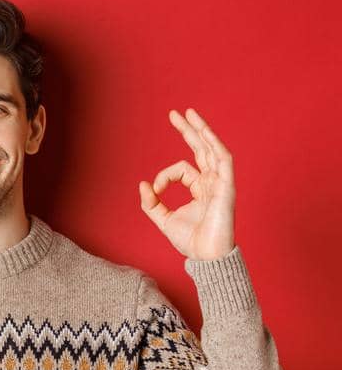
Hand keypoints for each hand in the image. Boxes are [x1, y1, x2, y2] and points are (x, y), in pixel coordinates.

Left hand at [138, 108, 235, 260]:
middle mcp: (212, 182)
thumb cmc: (190, 240)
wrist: (206, 256)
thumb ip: (151, 203)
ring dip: (202, 130)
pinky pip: (223, 161)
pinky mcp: (227, 187)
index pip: (181, 169)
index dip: (163, 177)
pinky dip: (214, 146)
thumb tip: (143, 184)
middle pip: (201, 148)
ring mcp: (221, 183)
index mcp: (200, 188)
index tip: (154, 190)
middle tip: (176, 113)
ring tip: (189, 113)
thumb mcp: (163, 220)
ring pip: (212, 149)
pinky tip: (205, 132)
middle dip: (188, 130)